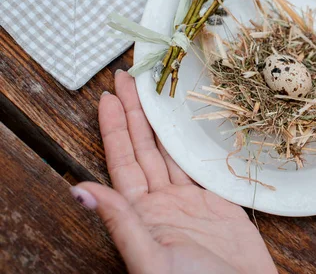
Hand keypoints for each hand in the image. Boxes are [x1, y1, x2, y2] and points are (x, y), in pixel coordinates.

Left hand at [70, 70, 275, 273]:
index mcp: (142, 214)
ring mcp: (190, 201)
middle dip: (134, 114)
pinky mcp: (217, 201)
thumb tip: (79, 190)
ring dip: (159, 123)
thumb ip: (121, 223)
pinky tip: (187, 125)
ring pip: (169, 152)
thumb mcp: (152, 258)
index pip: (122, 161)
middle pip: (143, 149)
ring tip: (153, 92)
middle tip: (128, 79)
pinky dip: (191, 142)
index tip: (108, 97)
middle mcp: (162, 203)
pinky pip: (199, 164)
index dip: (114, 128)